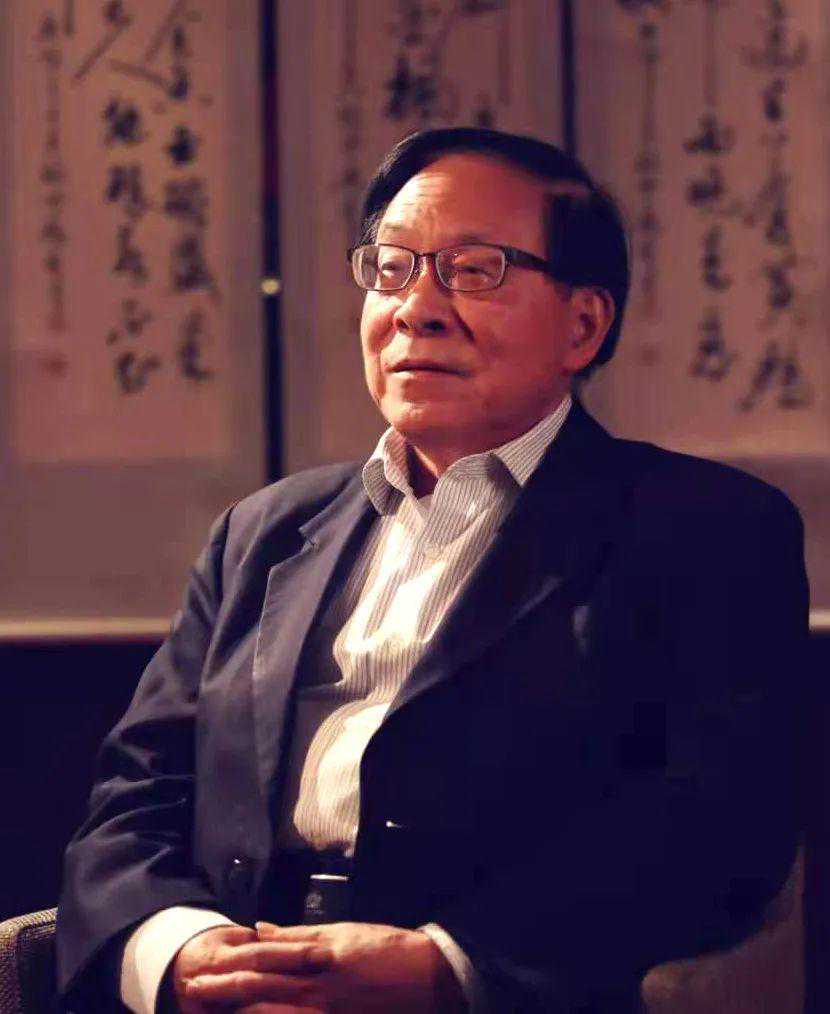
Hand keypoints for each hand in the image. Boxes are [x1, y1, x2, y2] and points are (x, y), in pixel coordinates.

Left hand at [181, 921, 466, 1012]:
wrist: (429, 978)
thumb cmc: (386, 948)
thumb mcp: (342, 932)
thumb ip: (299, 935)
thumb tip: (260, 930)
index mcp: (318, 957)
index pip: (263, 961)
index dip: (229, 966)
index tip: (202, 969)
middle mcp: (316, 989)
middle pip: (260, 992)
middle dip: (223, 994)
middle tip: (192, 993)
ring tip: (212, 1013)